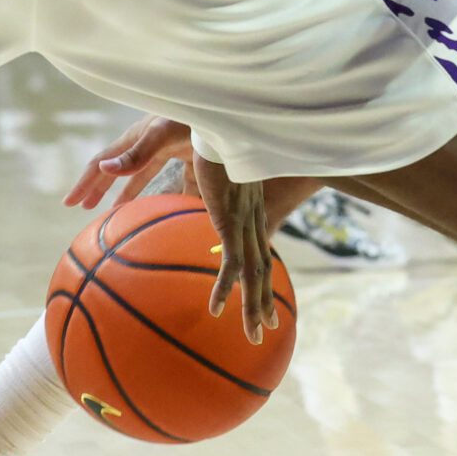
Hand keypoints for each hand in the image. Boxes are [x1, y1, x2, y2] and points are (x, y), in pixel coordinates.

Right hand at [63, 114, 195, 210]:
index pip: (102, 163)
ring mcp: (166, 147)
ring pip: (140, 174)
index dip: (85, 183)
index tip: (69, 203)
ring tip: (115, 211)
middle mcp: (146, 144)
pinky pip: (171, 177)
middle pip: (116, 169)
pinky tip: (167, 206)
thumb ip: (136, 153)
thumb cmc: (191, 116)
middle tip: (83, 207)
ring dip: (125, 192)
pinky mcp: (187, 153)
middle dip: (98, 187)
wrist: (221, 105)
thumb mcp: (161, 134)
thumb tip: (103, 169)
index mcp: (134, 139)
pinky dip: (164, 192)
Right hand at [193, 156, 280, 344]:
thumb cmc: (213, 140)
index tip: (264, 298)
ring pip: (253, 272)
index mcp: (247, 211)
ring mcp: (243, 222)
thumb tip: (190, 202)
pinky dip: (225, 287)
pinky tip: (217, 309)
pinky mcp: (231, 219)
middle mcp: (250, 220)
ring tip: (255, 335)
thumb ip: (199, 193)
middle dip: (263, 300)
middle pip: (261, 268)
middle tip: (266, 329)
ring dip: (254, 305)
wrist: (223, 121)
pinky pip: (231, 262)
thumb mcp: (205, 172)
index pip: (258, 250)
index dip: (260, 276)